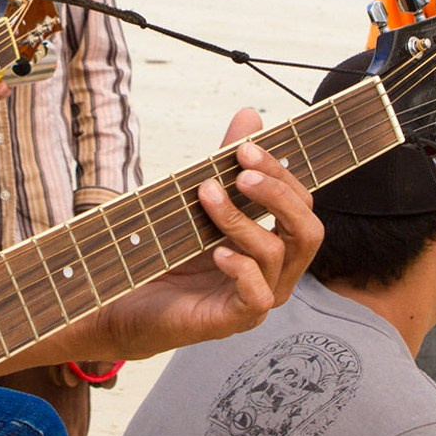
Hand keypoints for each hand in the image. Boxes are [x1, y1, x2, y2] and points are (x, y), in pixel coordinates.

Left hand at [79, 108, 321, 361]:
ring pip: (276, 255)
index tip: (245, 148)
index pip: (301, 204)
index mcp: (275, 241)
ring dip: (241, 219)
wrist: (128, 300)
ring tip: (206, 197)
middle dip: (277, 194)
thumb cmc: (170, 252)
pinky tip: (216, 252)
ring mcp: (258, 299)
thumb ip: (228, 163)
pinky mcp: (234, 321)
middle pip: (308, 231)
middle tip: (240, 173)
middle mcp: (276, 271)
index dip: (280, 173)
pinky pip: (257, 297)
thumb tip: (250, 114)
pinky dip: (240, 269)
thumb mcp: (200, 201)